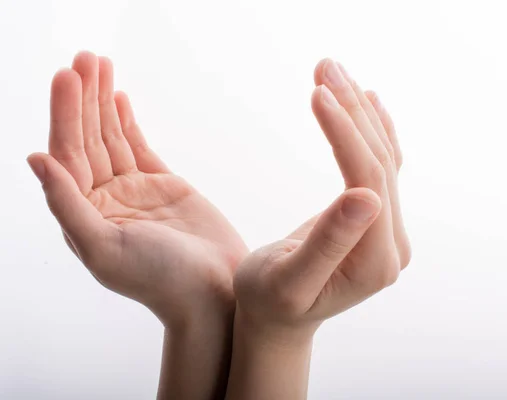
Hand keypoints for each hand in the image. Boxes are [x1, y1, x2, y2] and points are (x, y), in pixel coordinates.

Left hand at [27, 51, 247, 325]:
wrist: (214, 291)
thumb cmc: (160, 280)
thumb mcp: (104, 247)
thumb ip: (67, 204)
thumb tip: (34, 159)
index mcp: (83, 215)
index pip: (67, 155)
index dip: (65, 115)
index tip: (68, 76)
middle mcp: (103, 200)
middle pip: (87, 139)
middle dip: (83, 98)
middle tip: (84, 58)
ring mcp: (134, 191)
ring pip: (111, 138)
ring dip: (102, 102)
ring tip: (99, 64)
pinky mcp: (163, 186)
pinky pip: (138, 147)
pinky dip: (127, 122)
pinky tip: (118, 98)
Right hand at [225, 59, 410, 399]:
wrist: (277, 321)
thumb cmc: (269, 303)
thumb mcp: (289, 280)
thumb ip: (329, 242)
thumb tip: (370, 196)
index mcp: (374, 261)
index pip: (367, 180)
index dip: (344, 133)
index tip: (316, 92)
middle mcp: (391, 245)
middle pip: (379, 164)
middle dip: (351, 111)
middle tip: (324, 66)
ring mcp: (388, 232)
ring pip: (381, 159)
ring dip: (359, 113)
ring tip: (332, 72)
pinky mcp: (376, 223)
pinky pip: (382, 169)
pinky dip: (373, 132)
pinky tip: (369, 102)